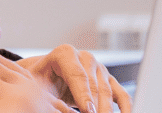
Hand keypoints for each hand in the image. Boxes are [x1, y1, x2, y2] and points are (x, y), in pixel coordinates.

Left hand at [16, 45, 132, 112]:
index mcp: (64, 54)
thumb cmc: (39, 79)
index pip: (77, 75)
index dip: (83, 94)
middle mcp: (85, 57)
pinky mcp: (109, 80)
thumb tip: (52, 104)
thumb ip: (43, 90)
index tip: (87, 111)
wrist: (46, 74)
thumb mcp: (36, 82)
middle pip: (94, 86)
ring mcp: (99, 68)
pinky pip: (121, 95)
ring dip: (107, 111)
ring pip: (108, 92)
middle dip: (95, 107)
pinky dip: (126, 109)